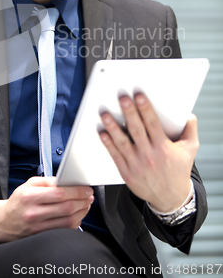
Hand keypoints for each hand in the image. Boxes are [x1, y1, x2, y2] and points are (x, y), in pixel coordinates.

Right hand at [0, 176, 93, 243]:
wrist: (3, 222)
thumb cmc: (18, 201)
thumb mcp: (29, 184)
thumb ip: (48, 181)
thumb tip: (66, 181)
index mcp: (30, 197)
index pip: (59, 194)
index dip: (77, 191)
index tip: (86, 189)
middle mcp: (34, 213)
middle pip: (66, 208)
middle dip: (82, 201)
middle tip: (89, 196)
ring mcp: (38, 227)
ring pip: (67, 221)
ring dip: (82, 212)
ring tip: (86, 204)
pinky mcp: (42, 236)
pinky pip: (64, 230)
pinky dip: (75, 222)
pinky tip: (78, 215)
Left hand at [99, 93, 198, 212]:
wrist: (170, 198)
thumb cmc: (178, 171)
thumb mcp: (190, 150)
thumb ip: (190, 130)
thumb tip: (188, 114)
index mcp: (164, 148)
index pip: (153, 124)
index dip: (145, 109)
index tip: (139, 97)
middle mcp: (149, 155)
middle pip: (137, 130)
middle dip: (129, 113)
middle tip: (122, 99)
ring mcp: (137, 164)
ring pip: (122, 142)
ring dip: (113, 127)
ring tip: (106, 114)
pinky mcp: (127, 172)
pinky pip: (115, 156)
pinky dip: (108, 144)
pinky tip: (103, 133)